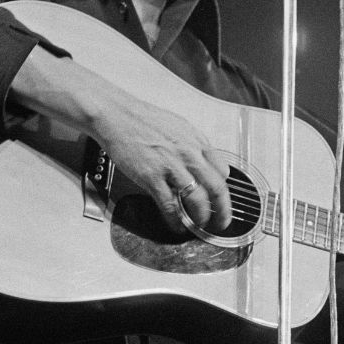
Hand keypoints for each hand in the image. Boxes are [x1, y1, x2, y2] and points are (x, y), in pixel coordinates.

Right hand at [9, 47, 231, 232]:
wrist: (119, 116)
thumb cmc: (146, 120)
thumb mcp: (180, 127)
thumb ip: (195, 146)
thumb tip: (206, 164)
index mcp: (198, 142)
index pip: (222, 172)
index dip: (225, 191)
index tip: (222, 201)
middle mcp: (189, 155)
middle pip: (217, 188)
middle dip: (222, 211)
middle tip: (221, 223)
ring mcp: (171, 167)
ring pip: (197, 200)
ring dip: (200, 218)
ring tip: (199, 226)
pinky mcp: (152, 177)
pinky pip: (169, 205)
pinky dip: (176, 220)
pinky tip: (177, 226)